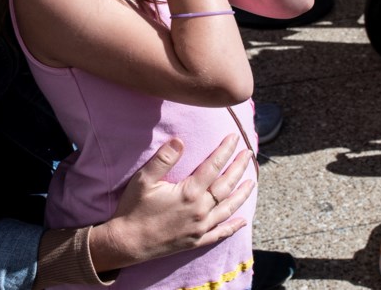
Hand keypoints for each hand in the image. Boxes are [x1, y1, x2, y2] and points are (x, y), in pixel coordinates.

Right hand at [91, 135, 253, 269]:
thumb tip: (179, 140)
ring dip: (242, 194)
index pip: (213, 166)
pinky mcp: (197, 241)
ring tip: (252, 181)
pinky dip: (234, 226)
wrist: (128, 242)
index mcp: (189, 193)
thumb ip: (163, 159)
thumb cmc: (134, 208)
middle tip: (248, 154)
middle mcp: (200, 210)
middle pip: (226, 185)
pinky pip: (221, 233)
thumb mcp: (144, 179)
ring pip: (228, 208)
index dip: (225, 150)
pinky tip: (243, 220)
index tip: (234, 137)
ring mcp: (201, 227)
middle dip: (239, 168)